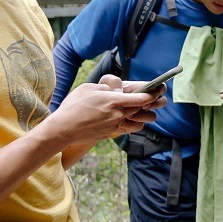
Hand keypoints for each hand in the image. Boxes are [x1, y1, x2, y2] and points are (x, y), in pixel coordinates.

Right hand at [49, 79, 164, 141]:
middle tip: (158, 99)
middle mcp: (117, 114)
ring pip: (137, 122)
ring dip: (142, 116)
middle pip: (142, 110)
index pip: (141, 98)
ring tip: (142, 110)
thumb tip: (115, 90)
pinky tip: (127, 118)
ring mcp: (114, 126)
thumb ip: (106, 88)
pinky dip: (130, 123)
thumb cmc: (73, 106)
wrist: (63, 129)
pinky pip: (127, 128)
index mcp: (113, 101)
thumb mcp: (88, 88)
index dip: (153, 94)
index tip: (159, 90)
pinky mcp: (110, 134)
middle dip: (152, 104)